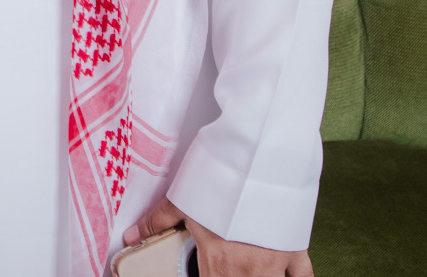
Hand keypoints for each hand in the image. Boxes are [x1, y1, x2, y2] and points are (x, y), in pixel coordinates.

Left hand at [122, 198, 311, 276]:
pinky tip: (285, 276)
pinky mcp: (297, 250)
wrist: (261, 160)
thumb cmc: (222, 179)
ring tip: (252, 271)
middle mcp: (249, 272)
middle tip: (229, 271)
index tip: (208, 274)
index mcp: (220, 265)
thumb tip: (130, 236)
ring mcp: (276, 263)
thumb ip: (157, 222)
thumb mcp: (185, 199)